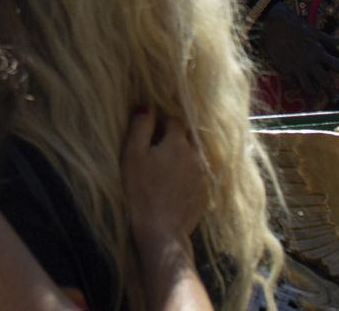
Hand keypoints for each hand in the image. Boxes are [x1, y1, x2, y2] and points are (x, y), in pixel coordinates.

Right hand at [122, 108, 206, 248]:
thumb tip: (147, 106)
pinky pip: (198, 176)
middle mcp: (196, 156)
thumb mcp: (132, 155)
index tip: (151, 130)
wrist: (161, 232)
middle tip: (157, 150)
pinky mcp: (205, 195)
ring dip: (183, 158)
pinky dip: (188, 176)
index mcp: (178, 143)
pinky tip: (174, 186)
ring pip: (194, 157)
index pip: (175, 119)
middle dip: (175, 139)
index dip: (162, 121)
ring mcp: (203, 176)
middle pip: (187, 138)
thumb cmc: (141, 191)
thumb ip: (141, 126)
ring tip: (166, 169)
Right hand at [259, 0, 338, 105]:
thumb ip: (329, 38)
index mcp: (320, 52)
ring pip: (309, 87)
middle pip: (326, 82)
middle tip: (338, 99)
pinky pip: (294, 84)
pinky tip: (301, 89)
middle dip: (333, 93)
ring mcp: (297, 67)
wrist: (274, 23)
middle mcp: (310, 62)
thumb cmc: (296, 25)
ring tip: (320, 98)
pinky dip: (299, 88)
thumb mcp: (315, 31)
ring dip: (316, 94)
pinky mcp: (284, 69)